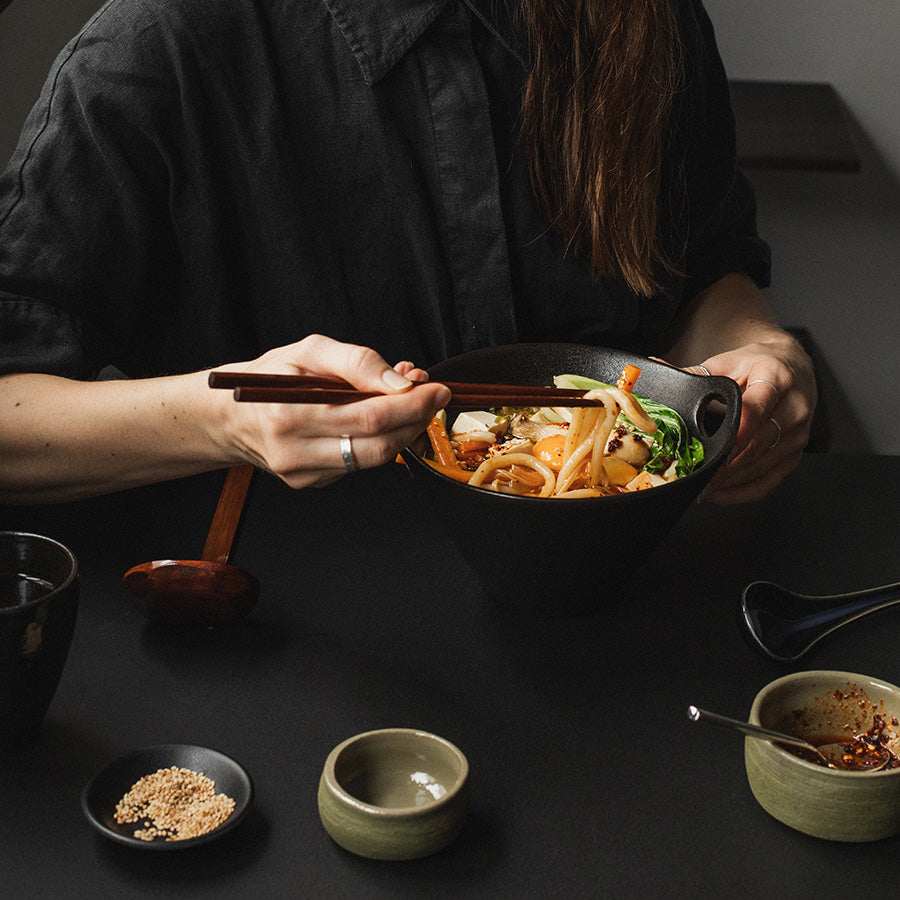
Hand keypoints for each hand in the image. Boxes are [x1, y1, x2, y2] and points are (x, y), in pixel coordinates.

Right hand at [217, 335, 448, 488]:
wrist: (231, 417)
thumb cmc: (271, 377)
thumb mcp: (309, 351)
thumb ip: (357, 362)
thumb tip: (400, 382)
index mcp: (289, 415)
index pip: (368, 418)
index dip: (411, 405)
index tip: (437, 389)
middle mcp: (295, 452)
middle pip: (378, 446)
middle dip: (415, 420)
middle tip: (432, 395)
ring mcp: (304, 474)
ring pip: (374, 458)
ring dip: (403, 430)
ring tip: (408, 401)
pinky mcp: (312, 483)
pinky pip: (359, 463)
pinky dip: (379, 439)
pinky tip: (379, 417)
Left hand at [685, 333, 816, 503]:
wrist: (794, 368)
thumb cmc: (757, 366)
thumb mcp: (727, 363)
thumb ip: (693, 374)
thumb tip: (656, 369)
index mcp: (776, 378)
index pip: (754, 410)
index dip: (732, 435)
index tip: (710, 452)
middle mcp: (794, 407)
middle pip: (756, 444)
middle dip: (723, 465)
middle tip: (694, 477)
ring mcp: (798, 434)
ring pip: (761, 466)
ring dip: (728, 481)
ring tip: (699, 487)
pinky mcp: (796, 455)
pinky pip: (769, 481)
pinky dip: (742, 492)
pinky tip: (719, 493)